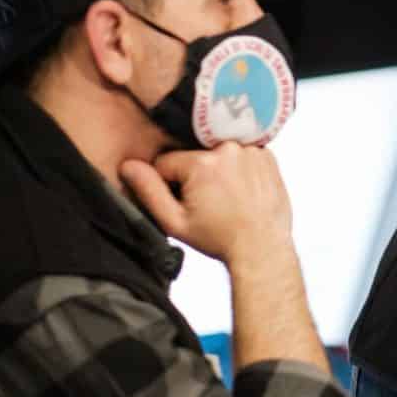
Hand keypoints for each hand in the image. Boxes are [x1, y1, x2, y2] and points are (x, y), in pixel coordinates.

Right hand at [119, 143, 293, 266]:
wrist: (262, 247)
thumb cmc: (219, 238)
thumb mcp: (174, 222)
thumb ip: (149, 191)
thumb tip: (129, 166)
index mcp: (202, 163)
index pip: (165, 162)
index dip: (168, 184)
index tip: (184, 202)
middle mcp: (228, 148)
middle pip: (192, 154)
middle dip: (193, 175)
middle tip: (208, 201)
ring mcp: (251, 150)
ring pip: (215, 152)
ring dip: (216, 169)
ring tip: (226, 196)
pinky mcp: (267, 154)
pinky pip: (239, 154)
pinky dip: (237, 167)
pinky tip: (241, 189)